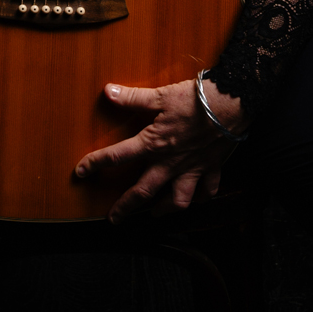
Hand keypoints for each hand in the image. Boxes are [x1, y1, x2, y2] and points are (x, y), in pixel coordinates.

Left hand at [74, 77, 250, 223]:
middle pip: (144, 191)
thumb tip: (108, 92)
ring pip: (177, 200)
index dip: (96, 164)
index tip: (80, 173)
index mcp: (154, 144)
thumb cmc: (195, 99)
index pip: (118, 156)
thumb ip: (133, 97)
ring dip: (165, 209)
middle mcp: (171, 163)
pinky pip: (207, 191)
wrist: (232, 103)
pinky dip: (202, 197)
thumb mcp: (161, 95)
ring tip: (156, 213)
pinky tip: (198, 199)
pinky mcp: (212, 168)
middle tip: (113, 220)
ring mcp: (193, 169)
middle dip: (126, 206)